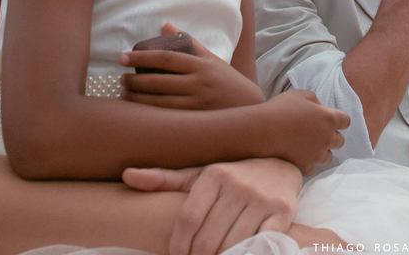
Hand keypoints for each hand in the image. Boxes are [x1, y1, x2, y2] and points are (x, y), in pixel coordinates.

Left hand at [121, 25, 265, 109]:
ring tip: (124, 94)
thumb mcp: (211, 59)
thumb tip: (164, 25)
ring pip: (159, 102)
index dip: (142, 57)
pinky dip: (150, 114)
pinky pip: (167, 118)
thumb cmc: (226, 80)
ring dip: (138, 99)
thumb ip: (189, 42)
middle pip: (159, 81)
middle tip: (120, 78)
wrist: (250, 109)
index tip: (123, 57)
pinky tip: (137, 111)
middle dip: (135, 80)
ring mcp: (197, 104)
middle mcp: (199, 84)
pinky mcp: (196, 122)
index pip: (165, 58)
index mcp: (201, 65)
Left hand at [123, 157, 300, 254]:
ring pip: (232, 245)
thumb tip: (126, 175)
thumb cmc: (232, 173)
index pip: (188, 219)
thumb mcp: (199, 173)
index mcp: (214, 174)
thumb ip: (165, 178)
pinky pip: (261, 244)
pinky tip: (237, 254)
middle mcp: (238, 184)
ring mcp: (262, 199)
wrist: (280, 163)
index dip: (178, 245)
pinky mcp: (282, 212)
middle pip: (208, 238)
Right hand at [262, 90, 348, 174]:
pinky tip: (299, 156)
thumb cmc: (280, 109)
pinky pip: (312, 168)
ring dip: (322, 151)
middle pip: (340, 141)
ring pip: (328, 156)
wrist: (262, 131)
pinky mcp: (305, 166)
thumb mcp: (298, 95)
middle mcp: (326, 138)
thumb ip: (313, 98)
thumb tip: (319, 105)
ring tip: (309, 146)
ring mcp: (316, 154)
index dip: (340, 120)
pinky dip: (308, 162)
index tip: (333, 120)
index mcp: (328, 119)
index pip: (345, 121)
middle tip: (320, 132)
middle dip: (332, 136)